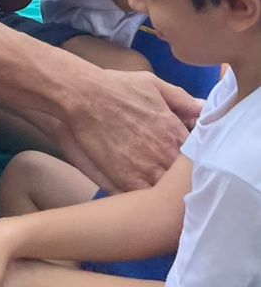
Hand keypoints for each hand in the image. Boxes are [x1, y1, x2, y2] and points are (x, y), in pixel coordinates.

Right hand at [61, 68, 199, 190]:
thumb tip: (204, 109)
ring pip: (168, 193)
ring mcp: (148, 170)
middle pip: (185, 179)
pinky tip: (146, 198)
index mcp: (175, 132)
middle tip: (177, 180)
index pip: (198, 156)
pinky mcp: (128, 182)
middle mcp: (166, 154)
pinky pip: (146, 201)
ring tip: (163, 194)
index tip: (188, 161)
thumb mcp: (153, 84)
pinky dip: (148, 202)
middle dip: (182, 180)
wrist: (83, 97)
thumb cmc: (117, 87)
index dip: (194, 160)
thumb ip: (181, 99)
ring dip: (167, 193)